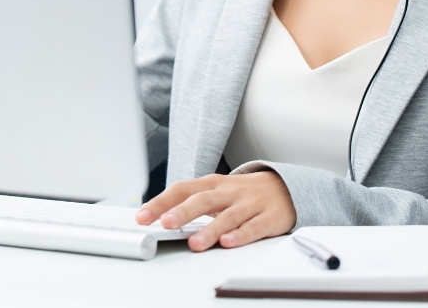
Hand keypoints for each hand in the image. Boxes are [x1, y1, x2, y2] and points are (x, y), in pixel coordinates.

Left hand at [134, 171, 295, 250]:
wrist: (286, 188)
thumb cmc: (243, 194)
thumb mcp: (217, 192)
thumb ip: (191, 202)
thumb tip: (159, 218)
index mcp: (213, 184)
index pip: (182, 189)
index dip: (161, 202)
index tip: (142, 217)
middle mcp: (229, 192)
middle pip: (204, 200)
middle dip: (183, 212)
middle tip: (166, 224)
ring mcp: (250, 204)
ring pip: (228, 216)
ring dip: (211, 230)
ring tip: (195, 244)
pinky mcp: (269, 218)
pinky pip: (254, 227)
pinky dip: (241, 234)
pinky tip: (228, 242)